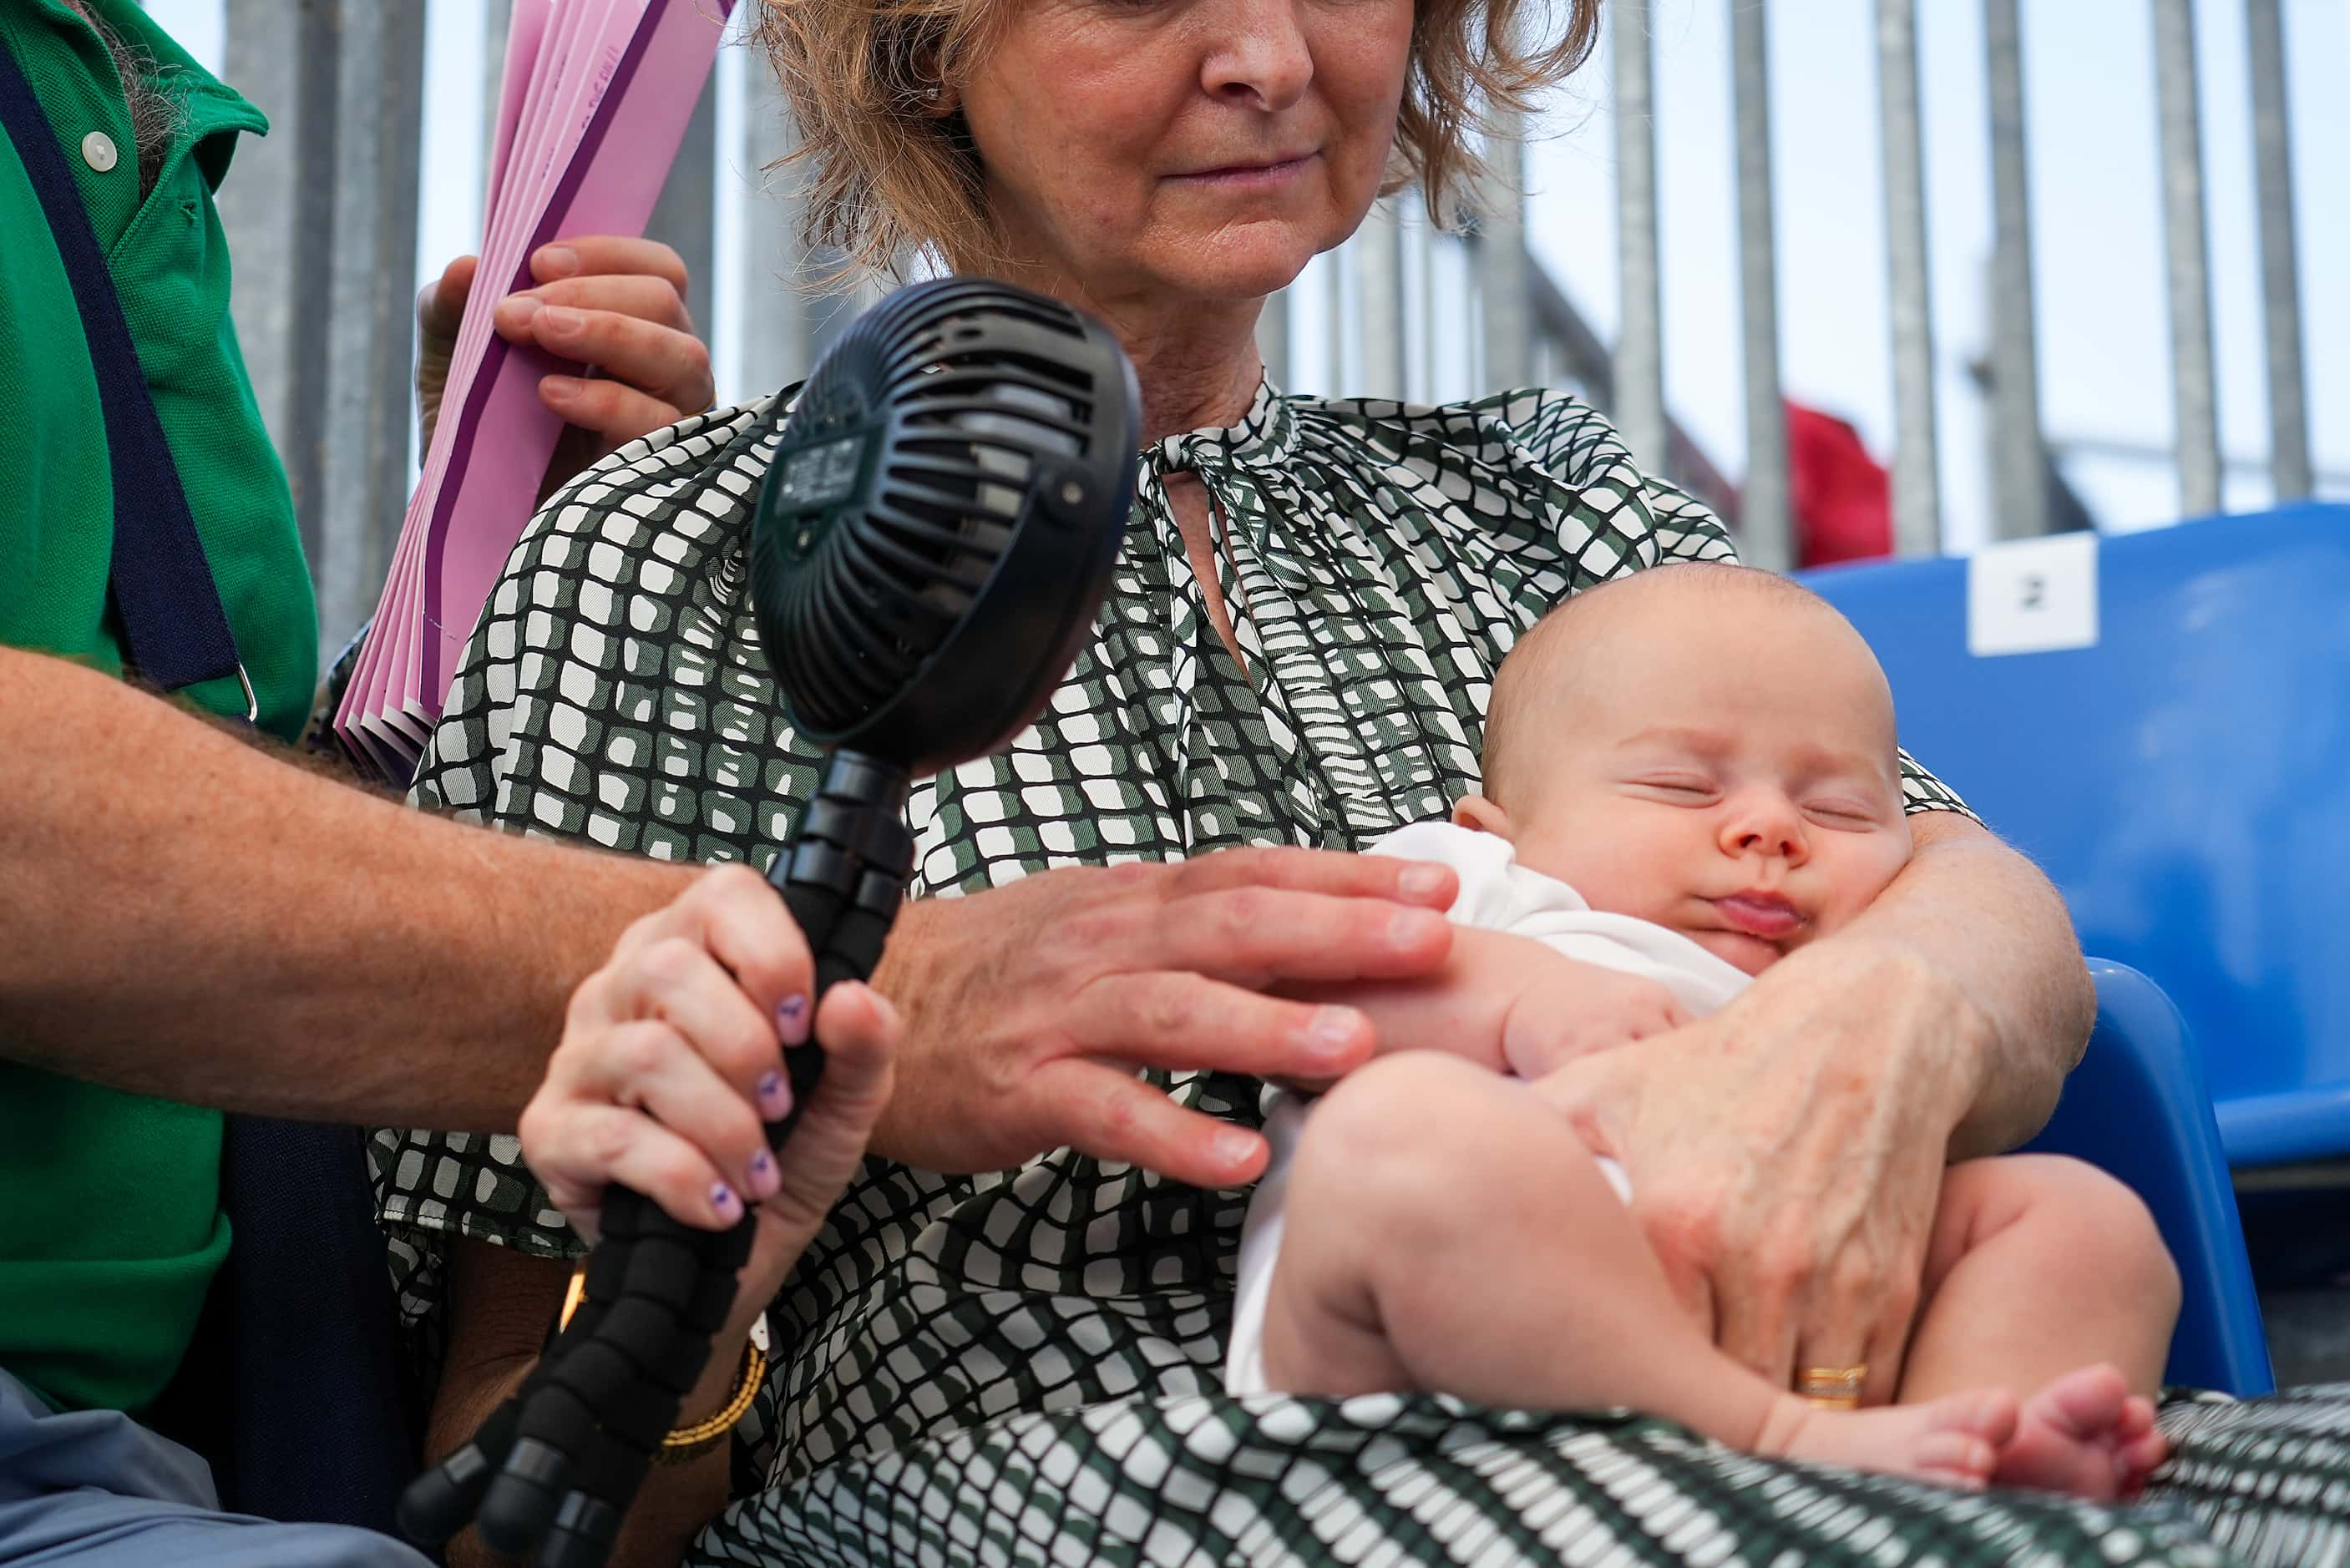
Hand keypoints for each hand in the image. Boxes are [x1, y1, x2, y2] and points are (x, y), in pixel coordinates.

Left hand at [416, 236, 715, 496]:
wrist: (476, 522)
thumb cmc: (479, 435)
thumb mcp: (452, 363)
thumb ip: (451, 309)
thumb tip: (468, 266)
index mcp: (630, 328)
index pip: (654, 270)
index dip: (606, 254)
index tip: (537, 264)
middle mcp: (664, 369)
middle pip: (666, 300)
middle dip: (591, 294)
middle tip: (516, 313)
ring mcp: (674, 420)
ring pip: (683, 356)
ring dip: (611, 333)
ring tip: (539, 337)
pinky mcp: (668, 471)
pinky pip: (662, 423)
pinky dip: (607, 399)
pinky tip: (550, 396)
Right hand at [518, 865, 896, 1344]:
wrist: (736, 1260)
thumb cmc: (783, 1153)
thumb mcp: (845, 1100)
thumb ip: (865, 1045)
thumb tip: (855, 999)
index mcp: (693, 952)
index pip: (722, 897)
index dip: (772, 954)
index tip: (805, 1023)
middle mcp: (622, 989)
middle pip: (670, 970)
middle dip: (747, 1048)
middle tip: (782, 1107)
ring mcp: (578, 1058)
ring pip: (645, 1054)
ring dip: (723, 1124)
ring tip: (758, 1171)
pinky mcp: (551, 1132)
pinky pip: (615, 1138)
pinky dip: (686, 1178)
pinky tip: (720, 1206)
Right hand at [870, 848, 1458, 1188]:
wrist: (866, 997)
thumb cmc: (1001, 972)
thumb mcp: (1102, 925)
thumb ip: (1199, 925)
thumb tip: (1320, 924)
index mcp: (1135, 904)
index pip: (1253, 875)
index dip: (1344, 879)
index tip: (1434, 890)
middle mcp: (1105, 945)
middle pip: (1231, 927)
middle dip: (1336, 933)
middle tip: (1429, 945)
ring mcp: (1062, 1016)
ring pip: (1173, 1013)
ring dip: (1267, 1028)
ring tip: (1354, 1049)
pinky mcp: (1021, 1090)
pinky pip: (1104, 1112)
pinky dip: (1173, 1136)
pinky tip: (1238, 1160)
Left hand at [1531, 939, 1986, 1405]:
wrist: (1861, 1028)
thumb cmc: (1714, 1062)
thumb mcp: (1605, 1084)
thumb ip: (1526, 1134)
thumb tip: (1434, 1160)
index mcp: (1672, 1219)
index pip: (1626, 1352)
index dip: (1599, 1382)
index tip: (1577, 1387)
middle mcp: (1754, 1259)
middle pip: (1705, 1399)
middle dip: (1672, 1420)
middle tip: (1636, 1422)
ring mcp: (1828, 1280)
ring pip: (1782, 1409)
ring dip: (1746, 1425)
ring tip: (1701, 1420)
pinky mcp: (1886, 1292)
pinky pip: (1855, 1394)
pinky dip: (1818, 1413)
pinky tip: (1774, 1399)